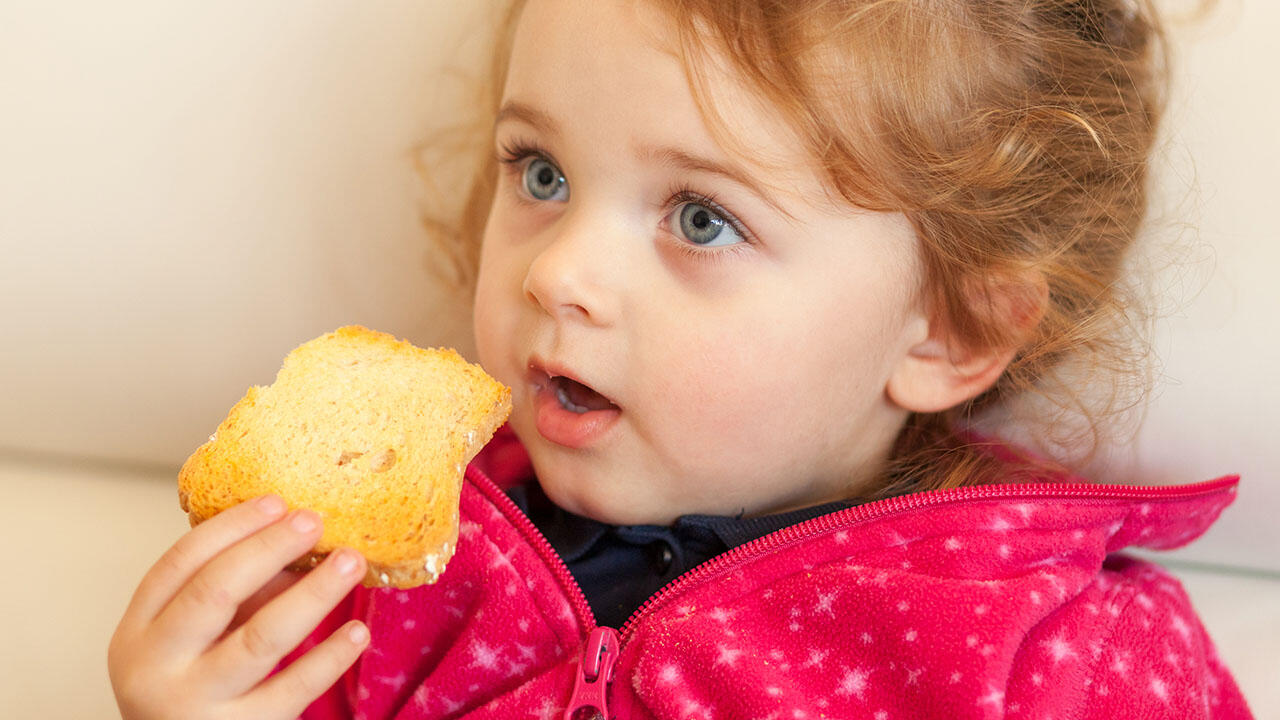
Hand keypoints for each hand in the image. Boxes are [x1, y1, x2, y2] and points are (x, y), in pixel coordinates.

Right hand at [108, 495, 369, 719]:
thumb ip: (234, 598)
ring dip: (313, 593)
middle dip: (269, 548)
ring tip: (351, 562)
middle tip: (315, 521)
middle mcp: (156, 667)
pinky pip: (293, 687)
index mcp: (137, 633)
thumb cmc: (194, 693)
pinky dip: (329, 656)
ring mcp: (194, 704)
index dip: (231, 526)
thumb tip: (297, 549)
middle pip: (215, 590)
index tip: (277, 501)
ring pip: (261, 637)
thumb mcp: (192, 644)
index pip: (179, 563)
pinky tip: (357, 631)